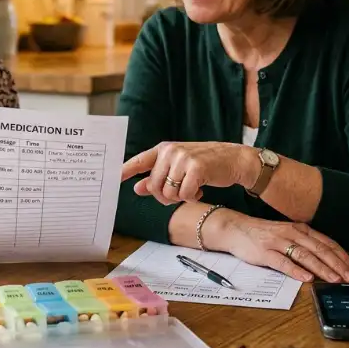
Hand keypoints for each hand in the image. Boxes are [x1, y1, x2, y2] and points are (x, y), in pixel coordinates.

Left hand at [121, 141, 256, 204]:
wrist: (235, 160)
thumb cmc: (206, 165)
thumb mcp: (179, 168)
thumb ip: (157, 177)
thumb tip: (137, 188)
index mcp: (164, 149)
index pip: (140, 160)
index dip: (125, 170)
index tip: (114, 177)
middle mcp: (171, 151)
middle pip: (154, 186)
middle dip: (165, 197)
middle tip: (180, 193)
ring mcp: (183, 158)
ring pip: (168, 193)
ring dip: (180, 198)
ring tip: (192, 187)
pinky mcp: (196, 168)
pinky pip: (184, 195)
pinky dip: (192, 197)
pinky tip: (200, 188)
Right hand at [215, 211, 348, 282]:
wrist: (234, 228)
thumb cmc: (262, 234)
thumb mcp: (287, 234)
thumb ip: (304, 244)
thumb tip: (326, 260)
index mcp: (300, 229)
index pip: (327, 243)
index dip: (343, 257)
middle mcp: (292, 233)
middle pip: (320, 250)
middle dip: (338, 265)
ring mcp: (278, 242)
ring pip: (305, 256)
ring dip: (322, 268)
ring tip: (335, 280)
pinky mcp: (264, 252)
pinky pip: (283, 262)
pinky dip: (296, 270)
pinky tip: (307, 278)